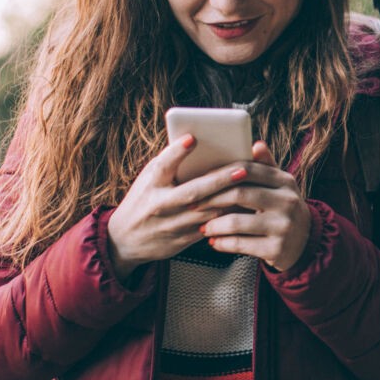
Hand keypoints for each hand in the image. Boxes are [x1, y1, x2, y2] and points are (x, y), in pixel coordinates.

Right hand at [106, 135, 244, 277]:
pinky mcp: (185, 239)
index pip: (163, 166)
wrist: (126, 240)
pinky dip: (230, 216)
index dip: (177, 152)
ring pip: (209, 211)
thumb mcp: (148, 179)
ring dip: (232, 199)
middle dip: (220, 180)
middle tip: (243, 168)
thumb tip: (196, 141)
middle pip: (194, 191)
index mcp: (151, 185)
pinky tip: (247, 206)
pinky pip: (213, 227)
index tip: (193, 138)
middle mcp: (162, 205)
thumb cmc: (142, 201)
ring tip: (253, 186)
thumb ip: (169, 163)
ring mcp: (175, 224)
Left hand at [198, 141, 311, 271]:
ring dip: (214, 225)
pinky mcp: (276, 249)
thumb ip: (266, 166)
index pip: (248, 170)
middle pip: (240, 194)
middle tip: (194, 205)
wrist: (306, 242)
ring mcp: (283, 226)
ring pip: (236, 222)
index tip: (201, 180)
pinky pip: (240, 244)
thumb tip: (256, 144)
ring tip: (203, 227)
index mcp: (286, 181)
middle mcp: (288, 202)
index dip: (221, 174)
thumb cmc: (283, 209)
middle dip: (211, 200)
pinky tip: (215, 241)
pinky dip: (222, 243)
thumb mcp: (280, 187)